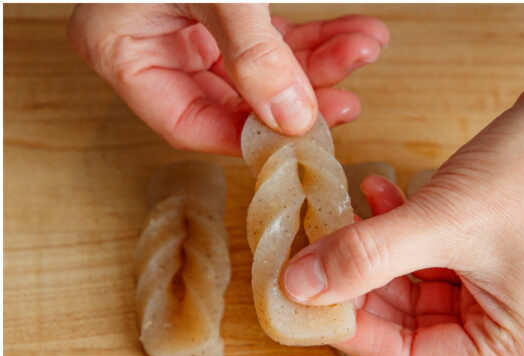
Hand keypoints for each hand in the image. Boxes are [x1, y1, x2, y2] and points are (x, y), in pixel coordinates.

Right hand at [68, 4, 388, 154]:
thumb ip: (254, 53)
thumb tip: (290, 118)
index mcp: (120, 46)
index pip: (186, 121)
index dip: (248, 135)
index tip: (303, 136)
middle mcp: (149, 40)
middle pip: (233, 97)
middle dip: (300, 92)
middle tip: (348, 100)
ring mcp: (185, 22)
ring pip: (262, 67)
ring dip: (319, 61)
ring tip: (364, 47)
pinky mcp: (221, 7)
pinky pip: (270, 35)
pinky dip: (314, 36)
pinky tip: (355, 33)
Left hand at [281, 35, 523, 355]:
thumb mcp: (446, 217)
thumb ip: (368, 256)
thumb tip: (301, 287)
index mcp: (518, 350)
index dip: (351, 326)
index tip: (303, 294)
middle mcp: (522, 336)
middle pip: (414, 328)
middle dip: (361, 283)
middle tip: (313, 250)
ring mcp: (518, 300)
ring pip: (422, 292)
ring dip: (380, 253)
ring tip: (344, 214)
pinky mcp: (511, 264)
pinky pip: (444, 264)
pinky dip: (410, 235)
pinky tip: (381, 197)